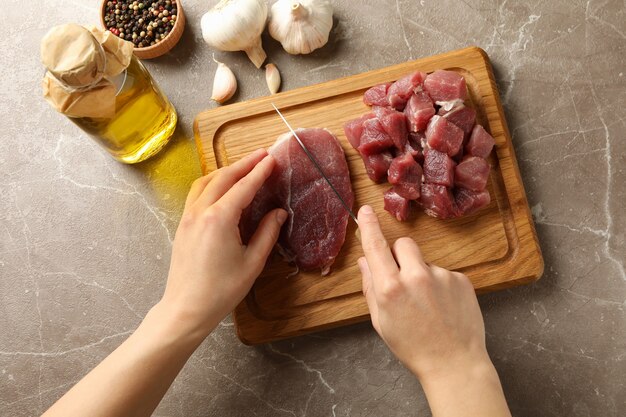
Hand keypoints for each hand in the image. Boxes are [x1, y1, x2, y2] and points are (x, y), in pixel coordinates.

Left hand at [160, 149, 286, 337]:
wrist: (186, 308)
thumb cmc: (222, 290)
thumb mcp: (252, 262)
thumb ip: (267, 233)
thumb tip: (279, 213)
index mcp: (220, 219)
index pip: (243, 187)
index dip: (259, 172)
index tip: (272, 159)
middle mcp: (200, 212)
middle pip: (224, 177)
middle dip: (244, 164)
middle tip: (262, 155)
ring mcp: (187, 217)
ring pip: (206, 182)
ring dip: (226, 170)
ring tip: (244, 166)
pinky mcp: (182, 225)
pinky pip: (196, 193)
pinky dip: (212, 182)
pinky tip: (222, 186)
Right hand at [357, 204, 488, 379]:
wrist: (454, 363)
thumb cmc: (413, 347)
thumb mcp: (381, 322)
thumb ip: (370, 287)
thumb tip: (365, 261)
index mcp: (390, 289)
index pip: (376, 247)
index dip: (370, 226)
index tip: (366, 211)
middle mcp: (416, 277)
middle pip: (404, 244)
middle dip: (400, 255)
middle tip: (403, 278)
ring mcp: (442, 276)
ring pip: (425, 260)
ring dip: (422, 273)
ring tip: (428, 304)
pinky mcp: (461, 279)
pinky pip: (444, 272)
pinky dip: (441, 285)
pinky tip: (443, 307)